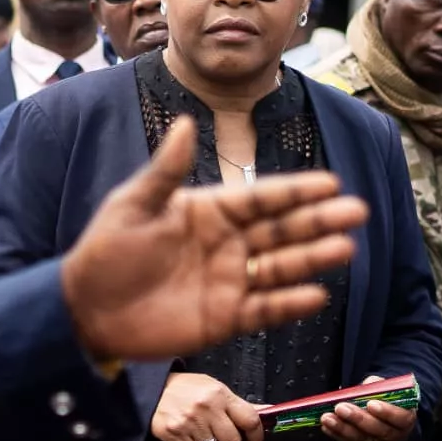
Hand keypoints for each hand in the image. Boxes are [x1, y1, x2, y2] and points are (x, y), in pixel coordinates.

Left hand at [62, 119, 366, 361]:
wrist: (84, 310)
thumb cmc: (105, 252)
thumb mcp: (133, 205)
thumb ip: (166, 171)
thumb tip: (187, 122)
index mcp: (209, 210)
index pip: (261, 197)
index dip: (296, 190)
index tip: (331, 182)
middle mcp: (226, 243)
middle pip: (281, 230)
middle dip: (318, 220)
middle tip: (356, 211)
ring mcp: (228, 281)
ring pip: (280, 267)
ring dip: (312, 258)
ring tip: (345, 249)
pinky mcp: (224, 318)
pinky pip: (264, 310)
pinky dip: (289, 304)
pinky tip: (315, 294)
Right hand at [152, 371, 263, 440]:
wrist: (152, 389)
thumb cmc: (186, 389)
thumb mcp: (214, 388)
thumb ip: (238, 404)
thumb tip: (267, 411)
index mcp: (220, 394)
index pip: (250, 420)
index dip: (257, 437)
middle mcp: (206, 407)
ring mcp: (188, 422)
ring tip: (204, 437)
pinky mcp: (173, 434)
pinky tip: (190, 440)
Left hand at [322, 379, 413, 440]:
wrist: (382, 409)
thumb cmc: (385, 397)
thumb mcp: (385, 387)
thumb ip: (378, 386)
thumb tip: (365, 386)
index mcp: (405, 418)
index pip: (400, 419)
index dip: (387, 412)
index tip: (371, 403)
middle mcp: (394, 436)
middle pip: (378, 431)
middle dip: (357, 419)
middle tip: (340, 407)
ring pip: (361, 440)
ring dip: (342, 428)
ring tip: (326, 417)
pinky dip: (336, 434)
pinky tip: (326, 426)